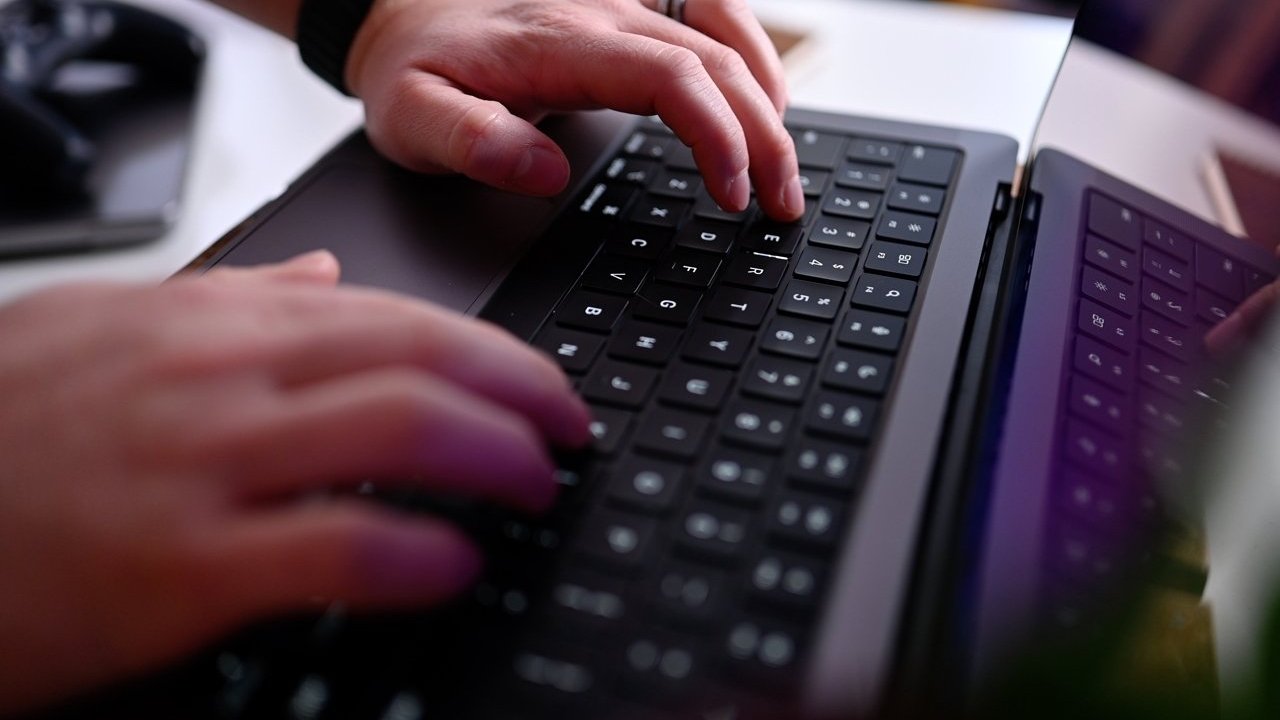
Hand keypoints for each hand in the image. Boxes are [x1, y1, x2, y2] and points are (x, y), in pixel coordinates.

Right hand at [0, 252, 590, 713]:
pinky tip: (454, 566)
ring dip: (495, 460)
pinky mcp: (175, 567)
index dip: (492, 351)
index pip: (394, 313)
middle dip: (521, 394)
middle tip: (569, 433)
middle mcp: (217, 377)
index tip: (542, 386)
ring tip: (537, 487)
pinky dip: (416, 557)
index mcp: (211, 323)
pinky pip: (335, 550)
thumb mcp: (107, 329)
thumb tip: (324, 275)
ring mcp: (198, 465)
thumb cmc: (0, 430)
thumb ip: (227, 299)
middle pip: (417, 359)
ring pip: (397, 431)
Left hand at [345, 0, 803, 219]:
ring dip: (768, 95)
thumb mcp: (412, 116)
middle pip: (715, 59)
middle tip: (784, 203)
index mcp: (556, 42)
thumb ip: (471, 142)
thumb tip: (542, 173)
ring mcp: (618, 1)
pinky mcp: (626, 4)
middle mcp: (599, 11)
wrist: (397, 12)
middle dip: (764, 134)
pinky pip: (710, 10)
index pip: (668, 77)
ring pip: (725, 31)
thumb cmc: (412, 68)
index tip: (734, 195)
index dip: (717, 134)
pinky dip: (751, 54)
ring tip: (785, 163)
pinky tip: (764, 99)